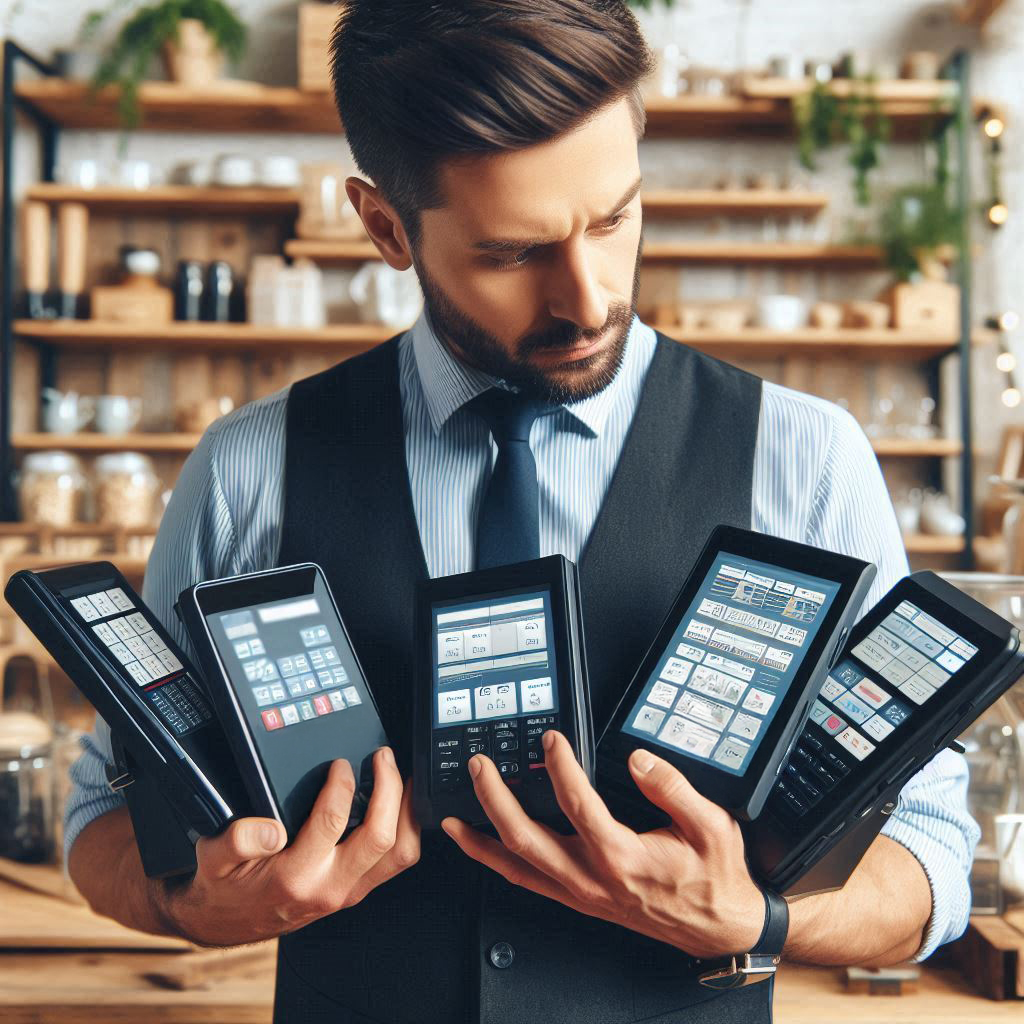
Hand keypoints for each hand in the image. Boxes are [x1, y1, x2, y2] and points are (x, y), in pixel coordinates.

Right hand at [164, 747, 419, 945]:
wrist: (229, 922)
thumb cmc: (227, 886)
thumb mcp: (214, 858)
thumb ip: (237, 840)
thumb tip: (270, 828)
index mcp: (296, 876)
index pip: (332, 822)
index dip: (341, 785)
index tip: (340, 764)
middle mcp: (329, 886)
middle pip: (381, 837)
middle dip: (388, 789)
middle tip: (383, 758)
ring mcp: (348, 891)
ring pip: (399, 854)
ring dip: (406, 812)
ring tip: (402, 778)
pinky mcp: (356, 889)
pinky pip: (396, 862)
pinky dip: (406, 830)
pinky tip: (399, 806)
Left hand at [442, 731, 763, 958]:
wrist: (717, 927)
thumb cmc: (713, 877)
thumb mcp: (711, 824)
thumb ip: (672, 787)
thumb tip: (638, 759)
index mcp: (623, 856)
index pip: (577, 803)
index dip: (559, 765)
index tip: (551, 739)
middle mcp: (593, 878)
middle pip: (527, 838)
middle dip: (495, 800)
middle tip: (480, 767)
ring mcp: (581, 893)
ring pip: (518, 867)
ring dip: (483, 838)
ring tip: (453, 814)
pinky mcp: (579, 899)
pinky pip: (528, 882)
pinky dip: (497, 863)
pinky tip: (483, 847)